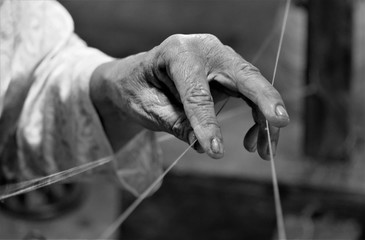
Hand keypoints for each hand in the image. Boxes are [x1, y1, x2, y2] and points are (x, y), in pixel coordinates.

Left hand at [90, 34, 288, 159]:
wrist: (134, 76)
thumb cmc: (136, 88)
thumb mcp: (147, 107)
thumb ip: (175, 123)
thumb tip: (203, 145)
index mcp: (179, 53)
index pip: (197, 91)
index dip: (207, 122)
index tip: (215, 150)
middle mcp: (205, 50)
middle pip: (242, 74)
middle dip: (264, 99)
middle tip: (280, 122)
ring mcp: (219, 60)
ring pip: (252, 86)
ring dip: (264, 118)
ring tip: (263, 152)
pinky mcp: (227, 74)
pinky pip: (249, 95)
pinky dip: (257, 117)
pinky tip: (254, 141)